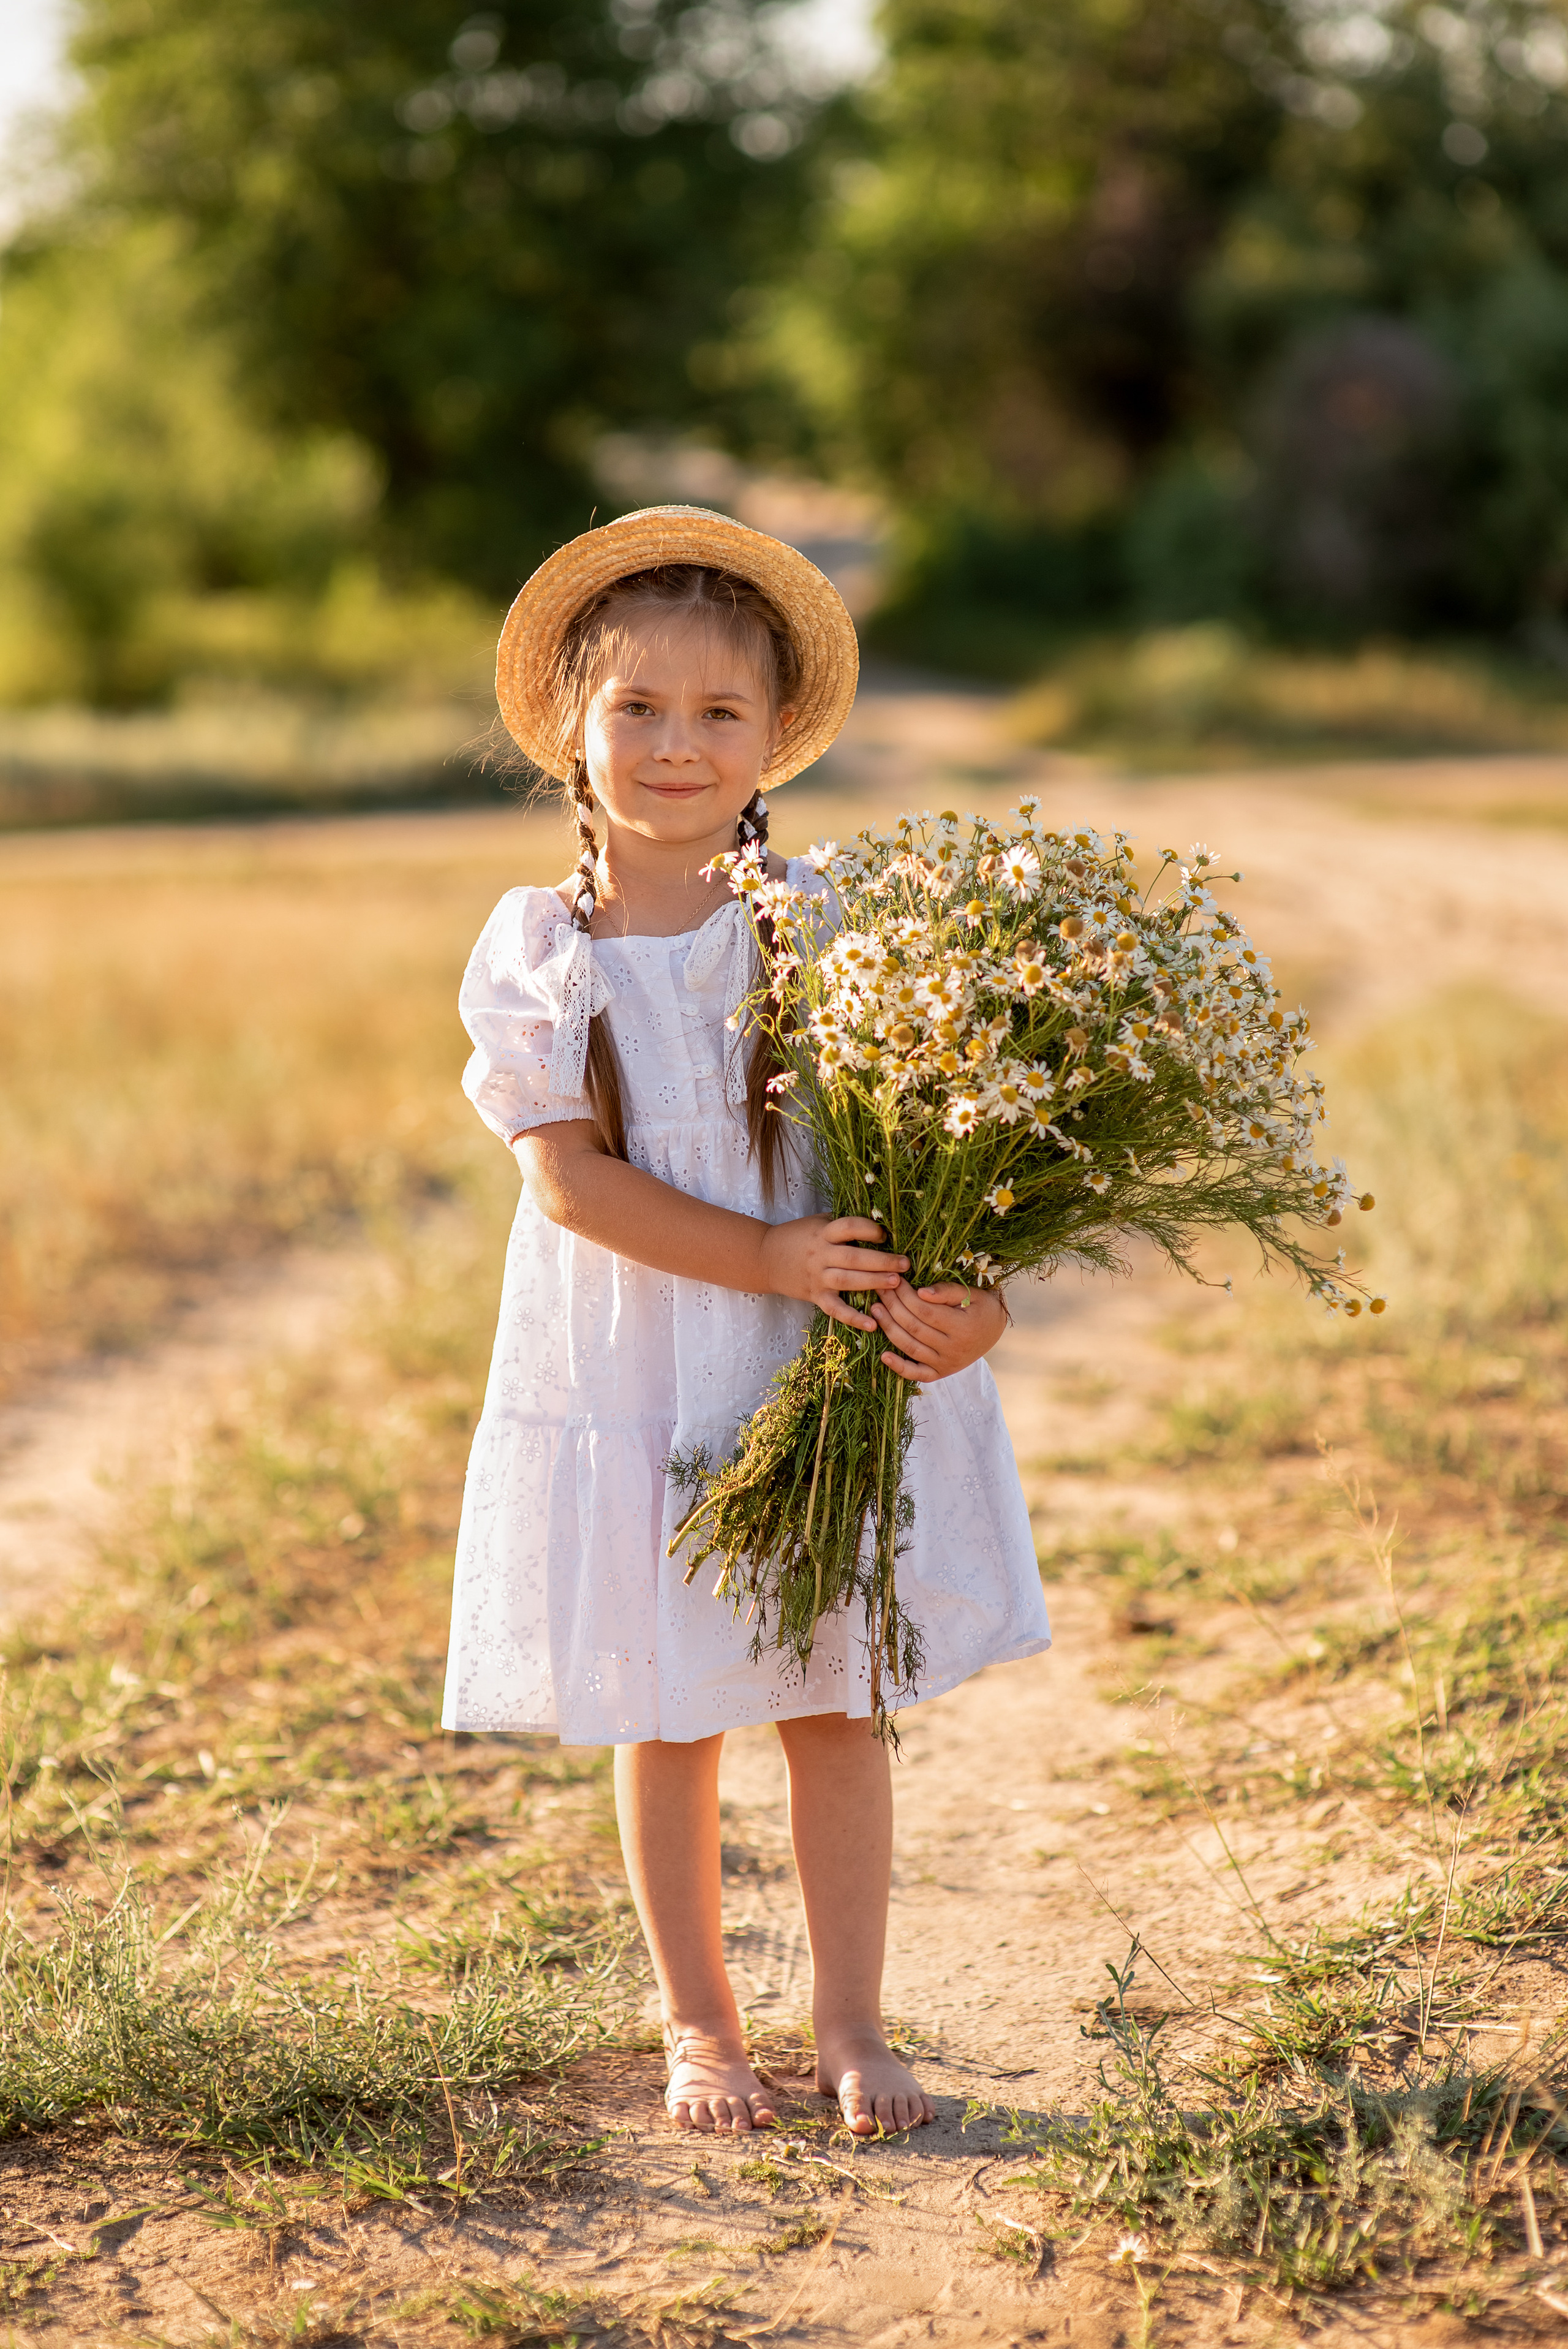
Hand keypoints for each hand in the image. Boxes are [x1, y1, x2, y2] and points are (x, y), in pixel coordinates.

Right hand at [758, 1216, 908, 1328]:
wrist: (764, 1258)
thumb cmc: (796, 1236)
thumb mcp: (817, 1222)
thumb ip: (840, 1223)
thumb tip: (878, 1218)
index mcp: (823, 1233)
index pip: (848, 1227)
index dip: (868, 1229)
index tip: (884, 1234)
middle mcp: (820, 1255)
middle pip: (854, 1258)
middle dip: (882, 1261)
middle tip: (905, 1264)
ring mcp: (817, 1277)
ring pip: (848, 1281)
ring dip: (873, 1283)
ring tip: (897, 1284)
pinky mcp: (815, 1296)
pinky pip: (836, 1310)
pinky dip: (853, 1319)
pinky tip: (873, 1324)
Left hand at [871, 1281, 1007, 1382]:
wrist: (993, 1331)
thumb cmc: (981, 1306)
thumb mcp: (972, 1293)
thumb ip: (947, 1291)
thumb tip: (921, 1292)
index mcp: (963, 1327)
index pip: (925, 1310)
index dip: (905, 1295)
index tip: (894, 1280)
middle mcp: (954, 1349)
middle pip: (914, 1327)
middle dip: (893, 1306)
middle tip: (880, 1289)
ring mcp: (946, 1364)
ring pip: (911, 1347)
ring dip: (889, 1328)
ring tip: (875, 1310)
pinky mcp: (940, 1373)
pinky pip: (916, 1374)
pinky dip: (899, 1367)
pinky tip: (883, 1355)